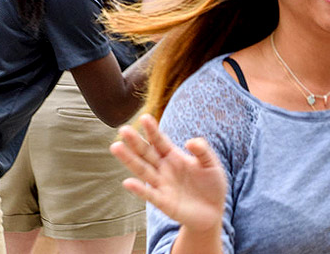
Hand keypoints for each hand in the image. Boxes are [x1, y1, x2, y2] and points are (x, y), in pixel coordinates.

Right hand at [111, 115, 227, 233]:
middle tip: (123, 129)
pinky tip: (128, 182)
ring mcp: (161, 185)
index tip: (144, 118)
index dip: (152, 130)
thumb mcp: (212, 164)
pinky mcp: (163, 202)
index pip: (160, 141)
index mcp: (174, 156)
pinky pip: (149, 194)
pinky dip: (139, 189)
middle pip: (146, 153)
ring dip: (129, 160)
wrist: (213, 212)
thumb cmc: (212, 185)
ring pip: (142, 170)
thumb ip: (203, 151)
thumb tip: (190, 142)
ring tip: (116, 147)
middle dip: (135, 142)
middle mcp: (164, 168)